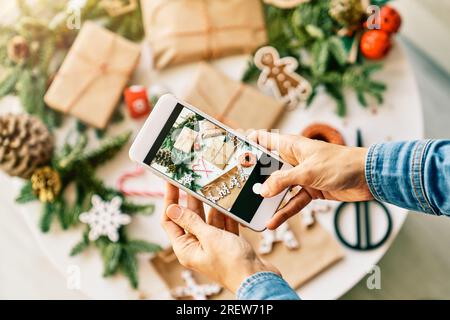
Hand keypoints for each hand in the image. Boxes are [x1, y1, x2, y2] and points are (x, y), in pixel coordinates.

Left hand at [161, 183, 278, 292]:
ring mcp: (213, 244)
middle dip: (192, 199)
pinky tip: (227, 202)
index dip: (169, 201)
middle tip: (192, 180)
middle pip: (190, 217)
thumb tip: (172, 208)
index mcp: (185, 248)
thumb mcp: (209, 238)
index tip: (170, 183)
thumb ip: (192, 221)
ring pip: (208, 219)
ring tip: (210, 187)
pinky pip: (223, 223)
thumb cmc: (232, 264)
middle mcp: (196, 246)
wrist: (258, 279)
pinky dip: (225, 214)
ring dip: (211, 205)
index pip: (170, 221)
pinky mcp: (228, 242)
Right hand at [248, 130, 372, 229]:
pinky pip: (292, 201)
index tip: (233, 152)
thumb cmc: (340, 164)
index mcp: (291, 145)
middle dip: (254, 176)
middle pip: (268, 167)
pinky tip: (273, 221)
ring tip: (252, 208)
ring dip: (268, 198)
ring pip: (279, 187)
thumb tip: (263, 190)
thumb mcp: (307, 172)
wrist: (368, 177)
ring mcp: (301, 176)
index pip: (264, 139)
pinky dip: (284, 211)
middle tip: (237, 186)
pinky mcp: (310, 190)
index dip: (248, 142)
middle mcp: (293, 159)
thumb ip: (283, 180)